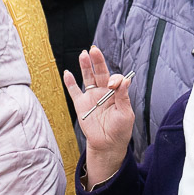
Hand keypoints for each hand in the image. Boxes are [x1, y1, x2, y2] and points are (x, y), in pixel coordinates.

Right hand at [64, 46, 134, 186]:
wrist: (107, 145)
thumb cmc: (120, 130)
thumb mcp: (126, 114)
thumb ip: (123, 97)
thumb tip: (125, 80)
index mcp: (116, 93)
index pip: (115, 79)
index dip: (114, 79)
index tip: (113, 85)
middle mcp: (103, 92)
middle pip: (100, 72)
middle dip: (98, 61)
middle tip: (94, 50)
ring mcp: (91, 97)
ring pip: (87, 78)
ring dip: (85, 66)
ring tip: (83, 54)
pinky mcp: (81, 105)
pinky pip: (74, 92)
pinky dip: (70, 82)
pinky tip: (67, 73)